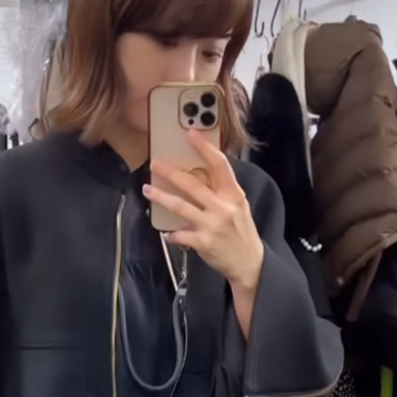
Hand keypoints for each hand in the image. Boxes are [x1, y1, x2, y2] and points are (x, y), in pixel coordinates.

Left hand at [143, 131, 263, 291]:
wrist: (249, 262)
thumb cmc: (241, 231)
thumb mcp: (239, 206)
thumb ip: (222, 191)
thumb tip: (201, 172)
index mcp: (233, 195)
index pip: (219, 165)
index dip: (204, 148)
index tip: (191, 134)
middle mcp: (223, 207)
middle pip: (192, 184)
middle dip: (171, 173)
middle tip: (155, 164)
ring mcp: (212, 225)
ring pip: (180, 206)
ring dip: (161, 197)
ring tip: (148, 189)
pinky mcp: (203, 242)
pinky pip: (180, 234)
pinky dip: (171, 233)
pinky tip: (164, 231)